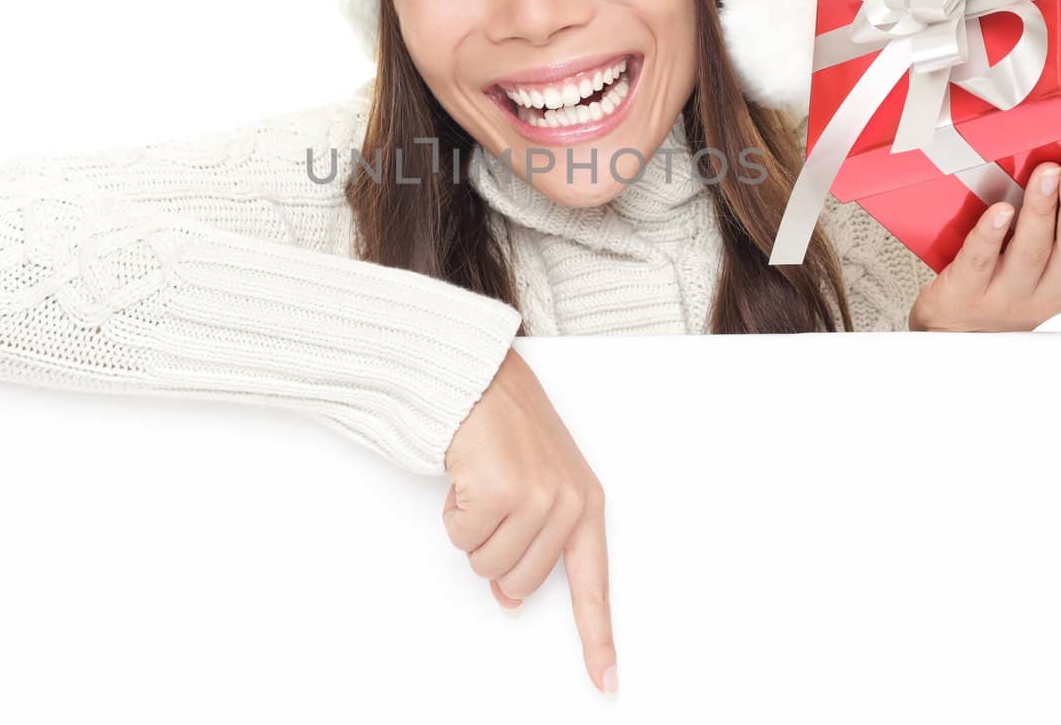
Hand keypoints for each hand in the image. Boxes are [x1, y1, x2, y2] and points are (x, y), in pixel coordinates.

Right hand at [442, 347, 616, 696]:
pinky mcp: (502, 492)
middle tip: (490, 505)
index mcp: (586, 504)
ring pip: (487, 565)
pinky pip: (462, 537)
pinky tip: (465, 477)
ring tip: (479, 485)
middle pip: (519, 581)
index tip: (607, 682)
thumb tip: (508, 594)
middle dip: (492, 551)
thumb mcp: (535, 484)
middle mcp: (569, 503)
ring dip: (470, 530)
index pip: (594, 584)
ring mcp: (538, 498)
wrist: (479, 377)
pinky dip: (453, 513)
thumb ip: (533, 539)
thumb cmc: (506, 426)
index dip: (597, 638)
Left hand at [909, 156, 1060, 331]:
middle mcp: (1047, 293)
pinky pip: (980, 262)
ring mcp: (1005, 295)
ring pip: (1031, 254)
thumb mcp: (1051, 271)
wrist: (956, 334)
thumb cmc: (1007, 290)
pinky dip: (991, 235)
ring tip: (1046, 174)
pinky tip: (999, 211)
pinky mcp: (965, 293)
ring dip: (1041, 210)